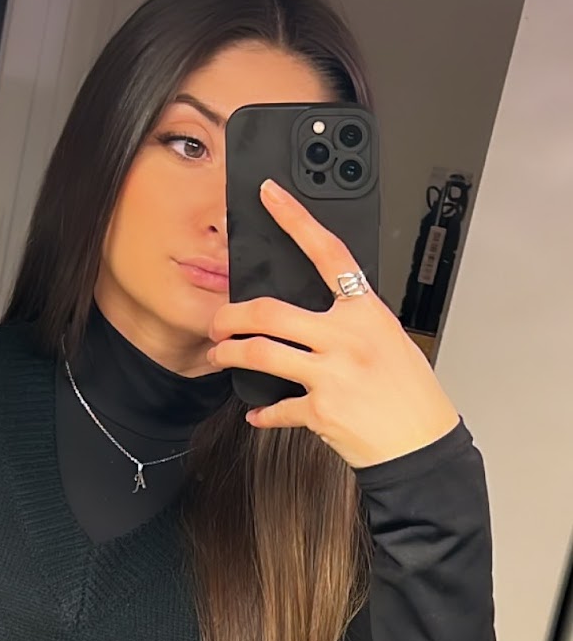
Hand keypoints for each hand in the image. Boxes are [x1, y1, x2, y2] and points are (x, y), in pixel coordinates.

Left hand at [207, 178, 459, 468]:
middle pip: (270, 312)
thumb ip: (351, 323)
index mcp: (366, 313)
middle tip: (218, 323)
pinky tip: (257, 412)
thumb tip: (310, 316)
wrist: (421, 444)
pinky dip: (261, 412)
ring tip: (220, 355)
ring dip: (229, 354)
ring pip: (260, 353)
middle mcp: (347, 338)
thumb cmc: (410, 393)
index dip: (296, 220)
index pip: (328, 253)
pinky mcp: (320, 410)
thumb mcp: (390, 341)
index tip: (271, 197)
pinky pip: (275, 407)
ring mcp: (332, 374)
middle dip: (230, 316)